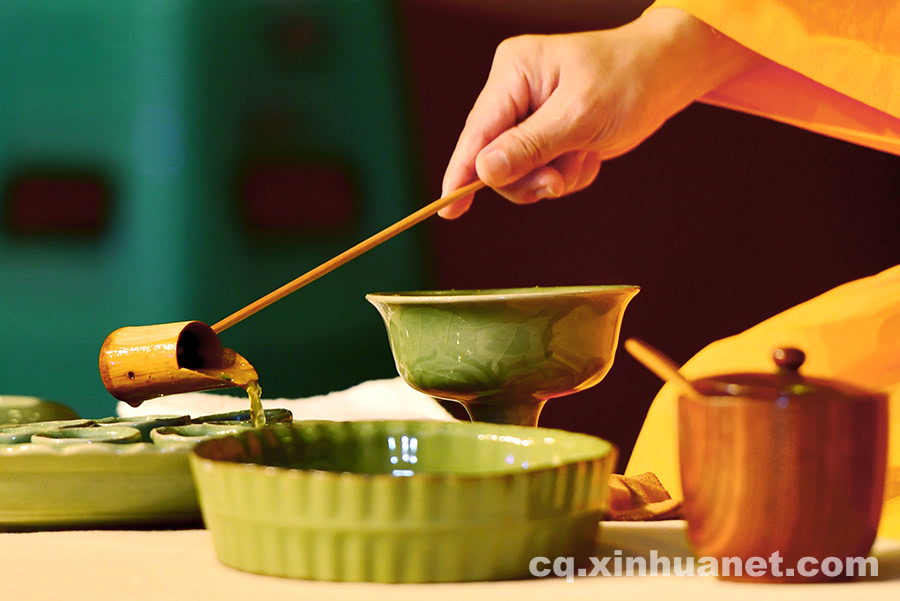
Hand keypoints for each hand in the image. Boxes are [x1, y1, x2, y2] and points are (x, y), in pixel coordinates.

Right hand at [439, 7, 763, 217]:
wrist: (666, 74)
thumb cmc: (629, 79)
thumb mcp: (580, 115)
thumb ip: (531, 146)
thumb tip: (485, 172)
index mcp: (514, 72)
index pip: (478, 131)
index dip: (462, 171)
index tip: (448, 209)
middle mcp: (515, 92)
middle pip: (495, 159)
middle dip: (529, 178)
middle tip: (558, 180)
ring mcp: (530, 115)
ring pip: (520, 173)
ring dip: (554, 178)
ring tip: (583, 157)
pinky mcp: (547, 134)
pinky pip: (542, 173)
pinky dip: (568, 175)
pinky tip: (589, 154)